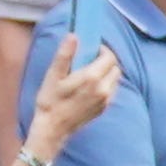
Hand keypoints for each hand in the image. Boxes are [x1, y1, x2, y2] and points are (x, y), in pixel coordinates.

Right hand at [21, 42, 121, 163]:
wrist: (53, 129)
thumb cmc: (50, 101)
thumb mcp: (53, 75)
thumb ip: (65, 54)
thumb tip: (74, 36)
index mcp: (92, 78)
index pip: (109, 57)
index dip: (103, 49)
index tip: (92, 49)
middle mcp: (104, 89)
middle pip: (115, 67)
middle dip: (106, 60)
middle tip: (91, 59)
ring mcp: (106, 100)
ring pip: (115, 79)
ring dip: (107, 72)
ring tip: (90, 72)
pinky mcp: (104, 108)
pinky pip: (111, 90)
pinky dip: (106, 84)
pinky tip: (90, 86)